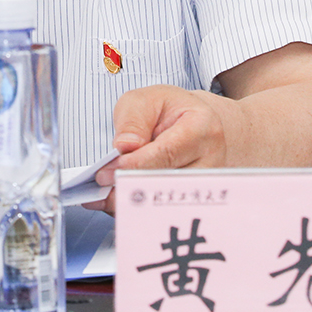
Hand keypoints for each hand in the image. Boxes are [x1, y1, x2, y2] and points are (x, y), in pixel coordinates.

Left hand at [83, 85, 239, 214]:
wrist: (197, 125)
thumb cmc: (170, 111)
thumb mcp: (147, 100)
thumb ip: (133, 120)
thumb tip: (124, 147)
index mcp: (202, 128)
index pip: (166, 154)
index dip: (134, 166)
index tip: (106, 173)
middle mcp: (211, 162)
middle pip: (166, 185)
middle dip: (129, 189)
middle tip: (100, 191)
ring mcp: (206, 188)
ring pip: (165, 204)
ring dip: (131, 204)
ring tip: (103, 198)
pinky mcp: (196, 203)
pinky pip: (163, 212)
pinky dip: (137, 209)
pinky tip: (116, 204)